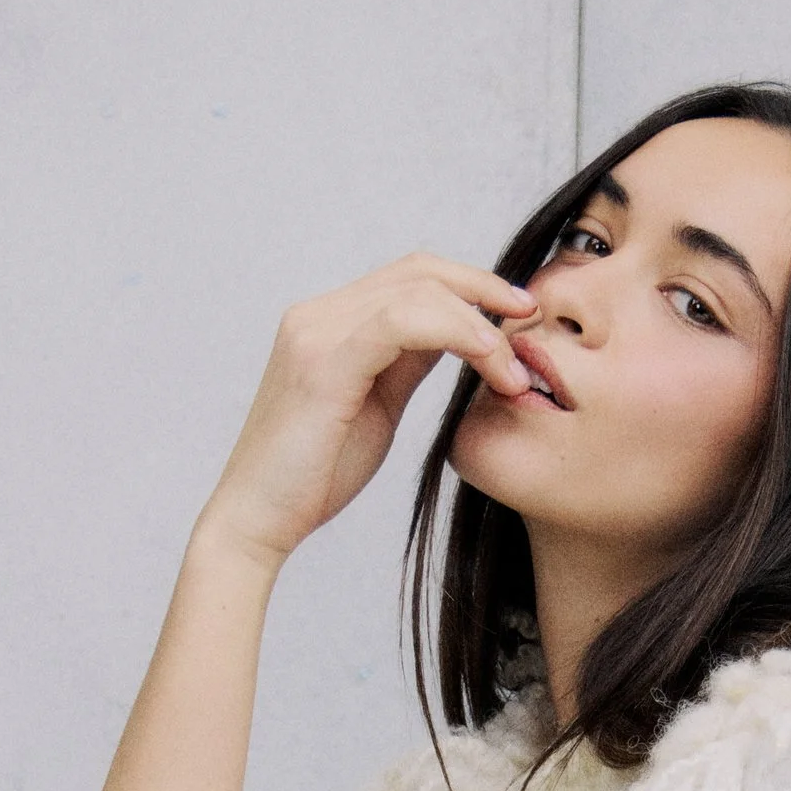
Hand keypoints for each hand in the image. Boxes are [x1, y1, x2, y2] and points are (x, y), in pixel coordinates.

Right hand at [198, 252, 543, 569]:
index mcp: (330, 322)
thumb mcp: (377, 407)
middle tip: (532, 319)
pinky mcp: (323, 361)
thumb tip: (457, 336)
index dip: (470, 286)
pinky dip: (458, 334)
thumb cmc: (314, 476)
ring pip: (418, 290)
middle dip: (485, 288)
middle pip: (419, 269)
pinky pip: (403, 322)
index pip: (411, 277)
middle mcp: (319, 314)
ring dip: (480, 322)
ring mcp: (316, 331)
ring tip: (514, 369)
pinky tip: (489, 364)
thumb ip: (408, 364)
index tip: (517, 316)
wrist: (258, 521)